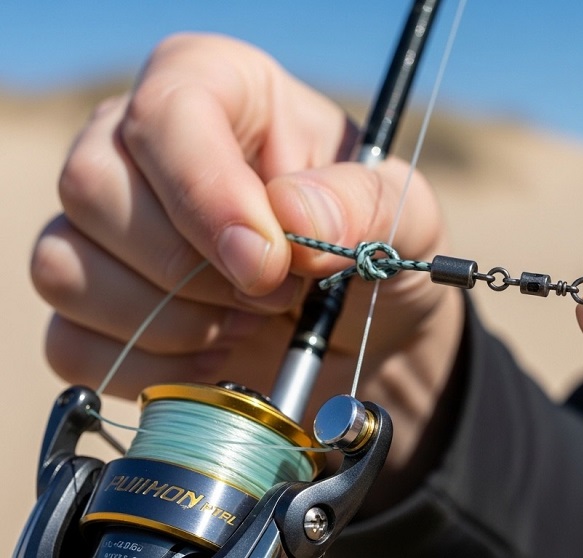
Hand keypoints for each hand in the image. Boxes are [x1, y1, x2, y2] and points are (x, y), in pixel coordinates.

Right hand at [30, 33, 462, 509]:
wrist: (361, 328)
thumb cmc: (374, 247)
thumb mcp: (402, 214)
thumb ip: (360, 204)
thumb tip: (291, 214)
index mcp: (220, 88)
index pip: (167, 112)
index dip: (207, 191)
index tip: (267, 260)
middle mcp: (141, 144)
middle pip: (93, 185)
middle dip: (191, 266)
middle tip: (275, 295)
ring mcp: (104, 227)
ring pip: (65, 265)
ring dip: (170, 318)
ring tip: (253, 321)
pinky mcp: (92, 305)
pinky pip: (69, 341)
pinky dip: (146, 366)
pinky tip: (217, 356)